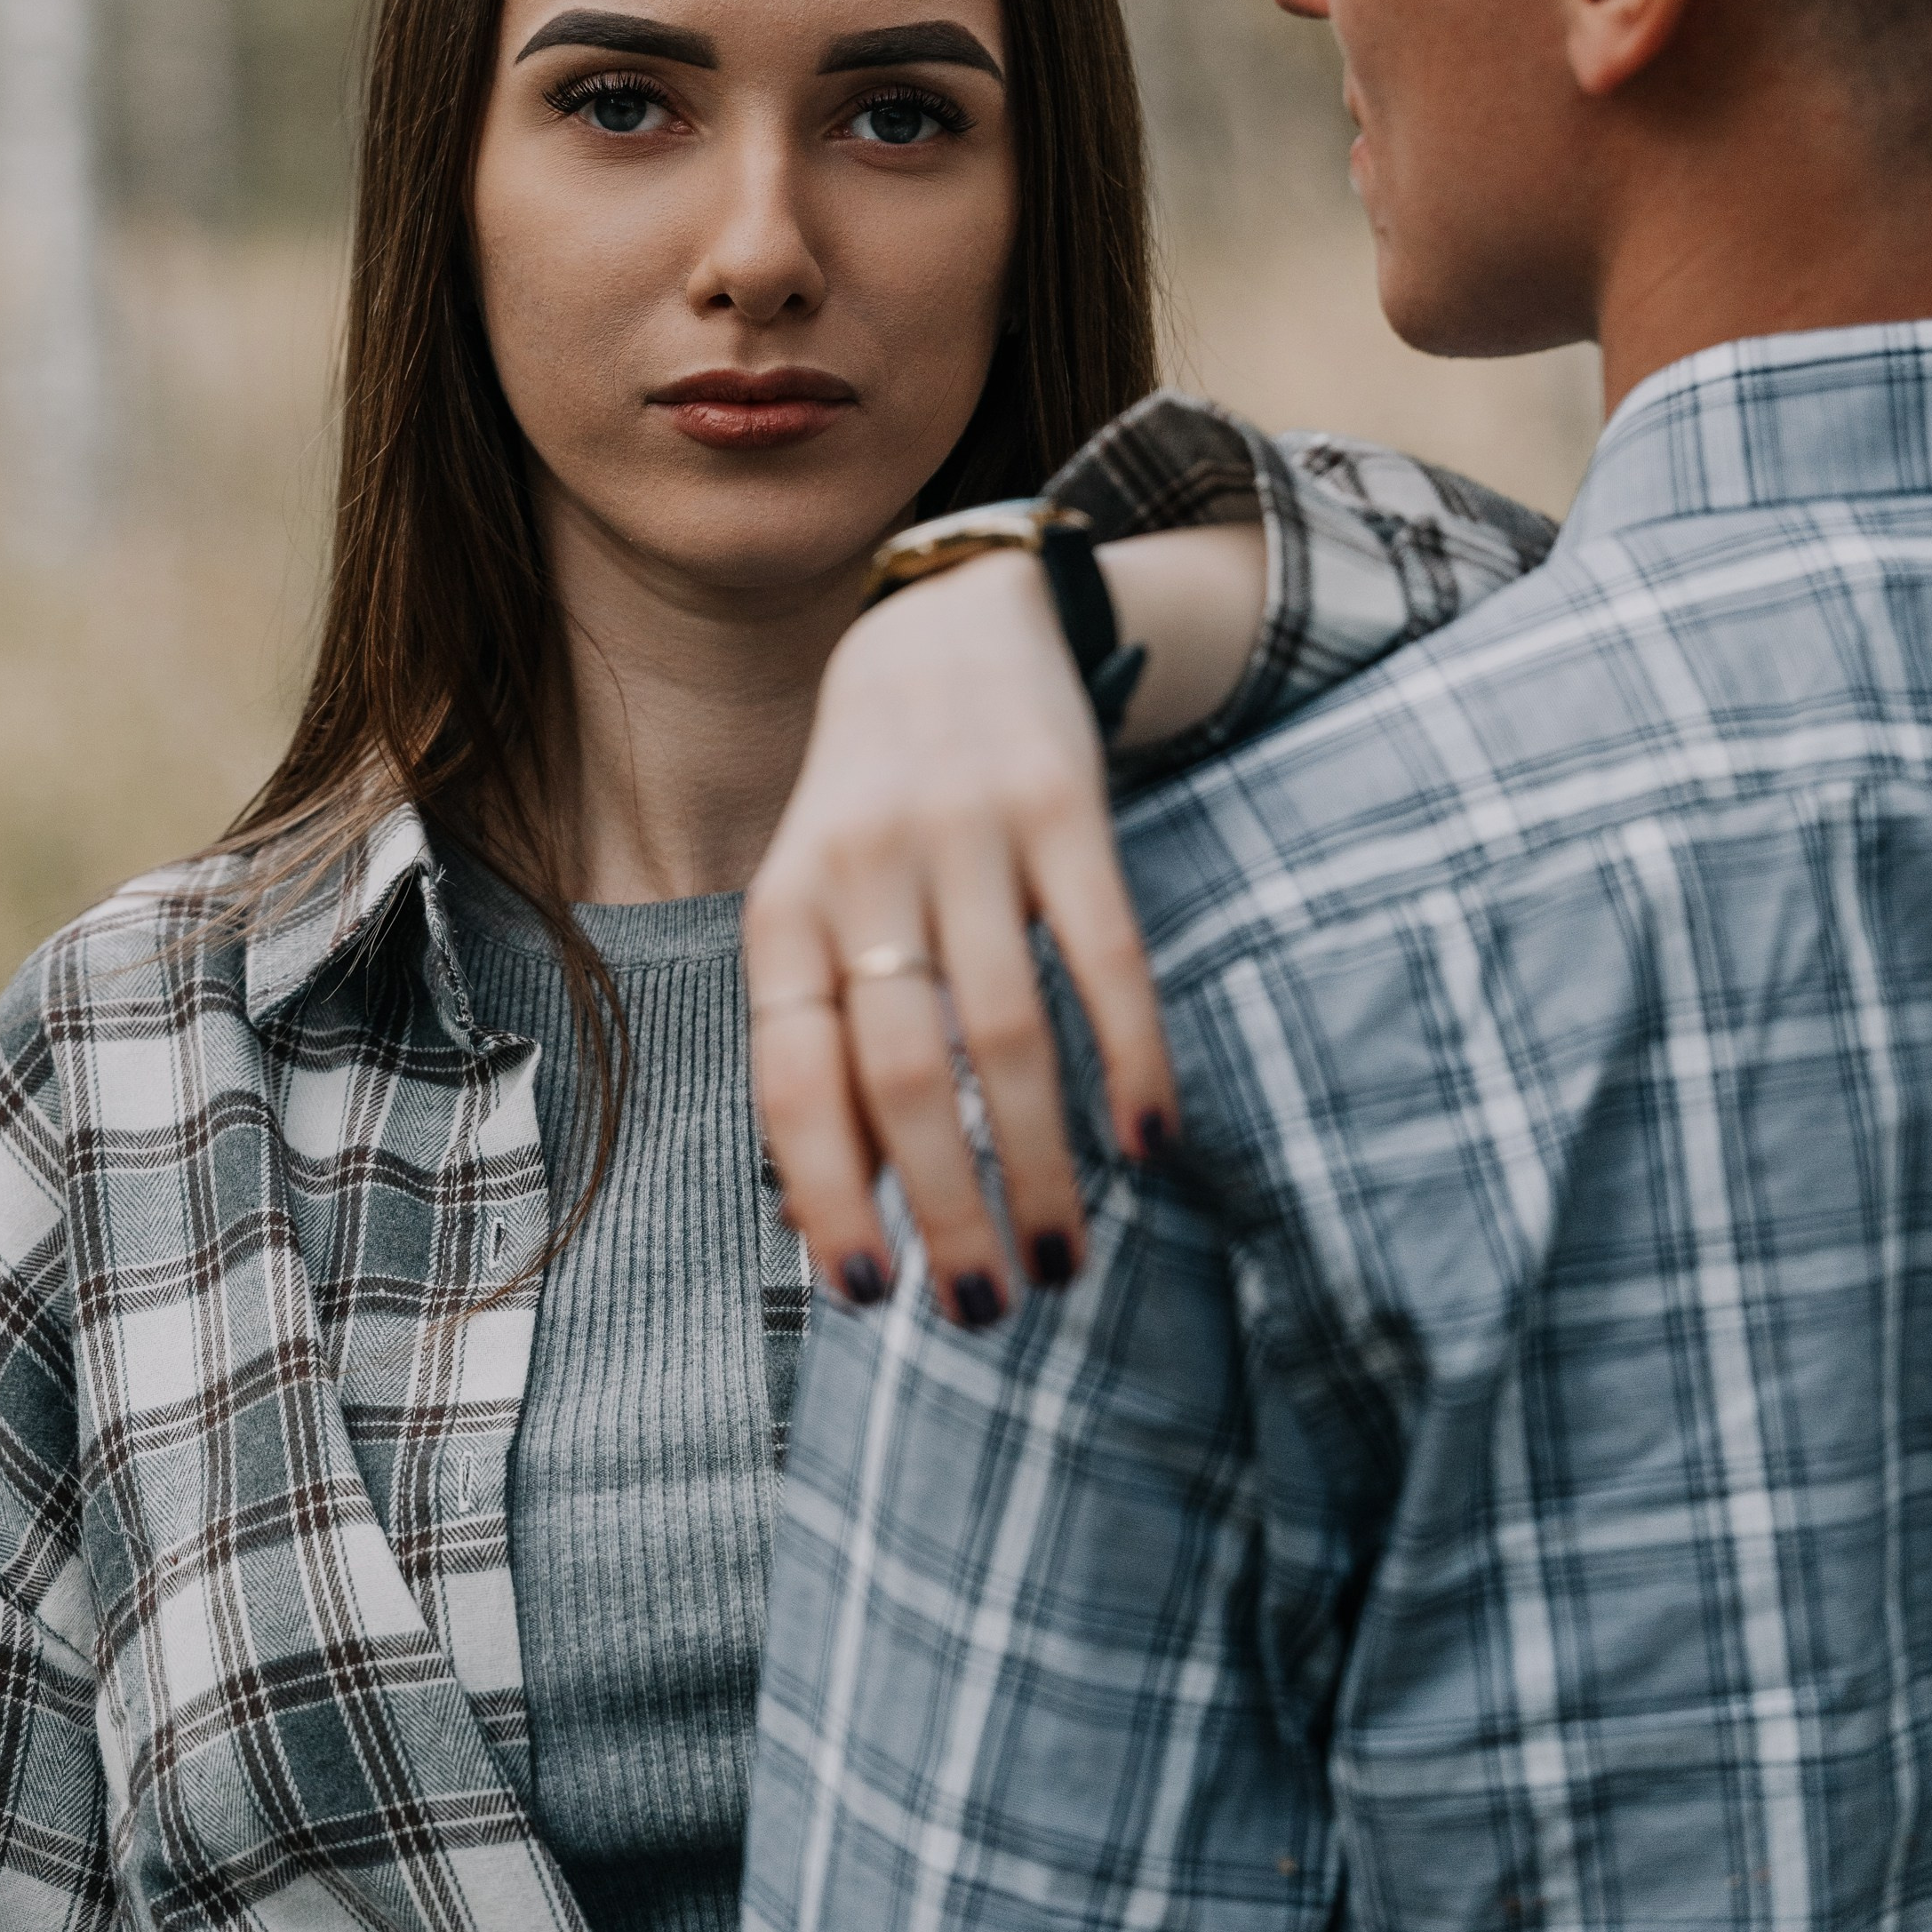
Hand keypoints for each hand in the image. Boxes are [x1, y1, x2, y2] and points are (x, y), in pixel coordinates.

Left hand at [748, 529, 1270, 1321]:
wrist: (946, 625)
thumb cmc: (872, 810)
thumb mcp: (814, 906)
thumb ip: (821, 1044)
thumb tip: (832, 1222)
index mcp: (785, 910)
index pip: (795, 1077)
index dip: (827, 1193)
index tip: (872, 1295)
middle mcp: (865, 870)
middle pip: (903, 1072)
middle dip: (946, 1206)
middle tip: (987, 1306)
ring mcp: (967, 834)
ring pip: (1003, 1034)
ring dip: (1040, 1166)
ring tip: (1064, 1260)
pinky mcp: (1064, 803)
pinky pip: (1104, 955)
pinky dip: (1129, 1059)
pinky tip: (1146, 1144)